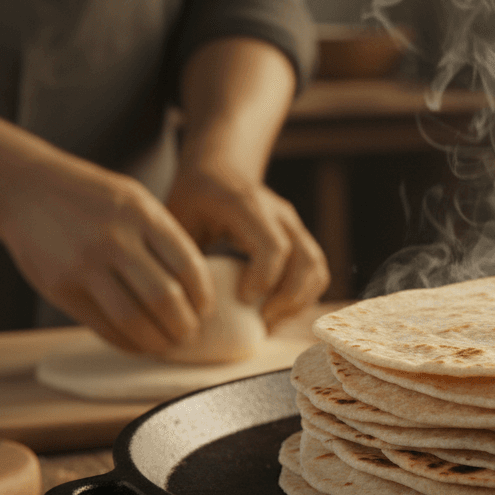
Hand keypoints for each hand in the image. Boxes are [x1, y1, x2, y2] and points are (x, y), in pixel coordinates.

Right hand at [0, 155, 213, 354]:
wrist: (26, 189)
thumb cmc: (92, 198)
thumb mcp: (135, 201)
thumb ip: (165, 238)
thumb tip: (197, 288)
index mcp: (141, 215)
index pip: (188, 267)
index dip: (203, 297)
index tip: (204, 310)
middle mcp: (114, 239)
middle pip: (164, 299)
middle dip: (184, 326)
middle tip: (189, 334)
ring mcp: (84, 264)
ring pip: (133, 319)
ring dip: (157, 341)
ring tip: (166, 344)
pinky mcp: (61, 287)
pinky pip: (102, 326)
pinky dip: (126, 342)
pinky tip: (137, 342)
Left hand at [167, 163, 328, 328]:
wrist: (219, 172)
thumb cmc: (193, 199)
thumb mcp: (177, 219)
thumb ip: (182, 254)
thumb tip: (184, 303)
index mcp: (246, 205)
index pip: (274, 245)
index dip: (264, 278)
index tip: (243, 300)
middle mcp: (279, 213)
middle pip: (306, 259)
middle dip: (288, 298)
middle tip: (262, 322)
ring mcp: (295, 224)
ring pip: (317, 267)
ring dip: (300, 301)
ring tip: (270, 321)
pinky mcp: (301, 237)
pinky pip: (317, 271)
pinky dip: (304, 296)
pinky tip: (277, 311)